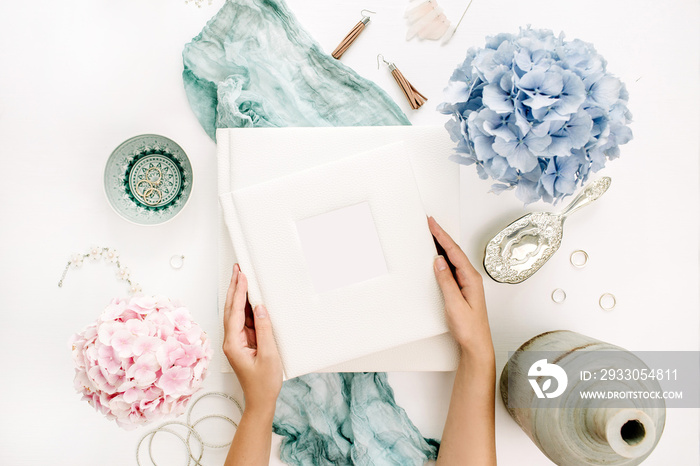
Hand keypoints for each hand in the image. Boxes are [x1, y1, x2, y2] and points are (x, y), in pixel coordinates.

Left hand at [223, 264, 282, 413]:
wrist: (260, 401)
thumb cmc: (263, 383)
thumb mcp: (269, 355)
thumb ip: (264, 330)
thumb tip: (260, 309)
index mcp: (233, 343)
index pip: (235, 312)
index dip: (239, 292)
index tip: (242, 276)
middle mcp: (231, 340)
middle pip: (231, 308)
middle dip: (234, 287)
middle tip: (237, 269)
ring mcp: (237, 341)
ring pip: (236, 313)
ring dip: (239, 295)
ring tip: (242, 277)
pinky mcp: (244, 343)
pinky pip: (244, 320)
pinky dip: (246, 307)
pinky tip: (250, 297)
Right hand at [428, 217, 493, 359]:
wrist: (476, 345)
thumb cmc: (469, 328)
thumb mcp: (455, 304)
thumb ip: (446, 282)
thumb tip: (439, 261)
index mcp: (471, 279)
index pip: (454, 252)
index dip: (442, 236)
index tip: (432, 224)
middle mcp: (471, 278)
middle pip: (454, 251)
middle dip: (441, 236)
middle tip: (430, 223)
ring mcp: (467, 283)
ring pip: (453, 259)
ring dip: (442, 246)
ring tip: (431, 235)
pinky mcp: (462, 289)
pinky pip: (451, 268)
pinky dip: (443, 259)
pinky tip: (437, 257)